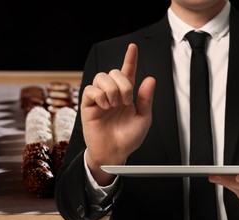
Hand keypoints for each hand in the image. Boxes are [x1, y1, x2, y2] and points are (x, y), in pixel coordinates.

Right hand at [81, 43, 155, 184]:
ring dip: (111, 90)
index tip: (133, 47)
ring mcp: (99, 98)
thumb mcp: (143, 119)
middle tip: (125, 101)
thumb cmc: (128, 138)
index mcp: (127, 95)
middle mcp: (112, 94)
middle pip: (114, 72)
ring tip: (114, 105)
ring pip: (101, 77)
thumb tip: (150, 80)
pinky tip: (104, 106)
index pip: (128, 72)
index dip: (130, 59)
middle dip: (123, 84)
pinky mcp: (88, 105)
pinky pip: (90, 90)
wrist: (114, 153)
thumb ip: (146, 99)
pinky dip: (99, 96)